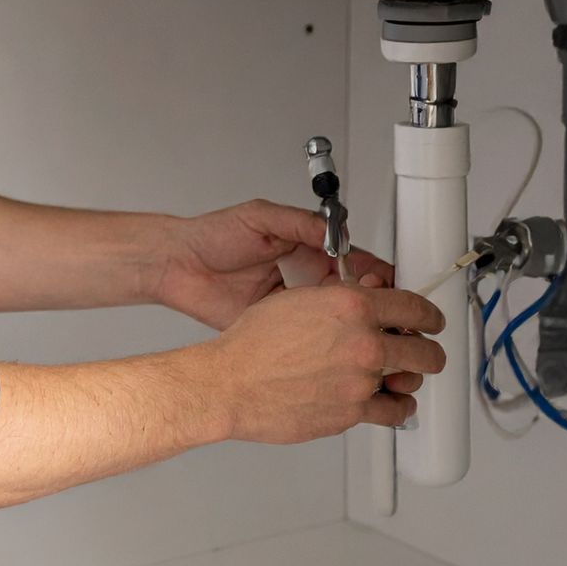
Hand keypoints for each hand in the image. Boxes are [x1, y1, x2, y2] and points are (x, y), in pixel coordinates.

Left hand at [154, 199, 392, 328]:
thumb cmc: (212, 236)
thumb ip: (298, 223)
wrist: (177, 266)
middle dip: (370, 304)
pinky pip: (306, 337)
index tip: (388, 285)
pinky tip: (334, 347)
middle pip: (352, 293)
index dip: (374, 274)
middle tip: (378, 314)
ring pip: (334, 319)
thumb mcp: (259, 218)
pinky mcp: (275, 327)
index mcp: (307, 247)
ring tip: (363, 333)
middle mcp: (303, 277)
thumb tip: (336, 234)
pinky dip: (323, 343)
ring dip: (351, 326)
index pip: (354, 260)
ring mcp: (291, 304)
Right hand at [196, 282, 445, 443]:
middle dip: (429, 350)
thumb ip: (336, 300)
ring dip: (412, 379)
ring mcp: (361, 379)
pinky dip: (397, 408)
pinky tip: (392, 403)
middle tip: (424, 351)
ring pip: (413, 381)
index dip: (430, 314)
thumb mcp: (296, 301)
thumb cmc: (251, 345)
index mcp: (351, 306)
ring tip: (405, 378)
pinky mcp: (353, 411)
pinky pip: (393, 412)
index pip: (414, 306)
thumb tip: (359, 302)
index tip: (431, 320)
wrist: (230, 383)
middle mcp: (363, 341)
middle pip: (425, 348)